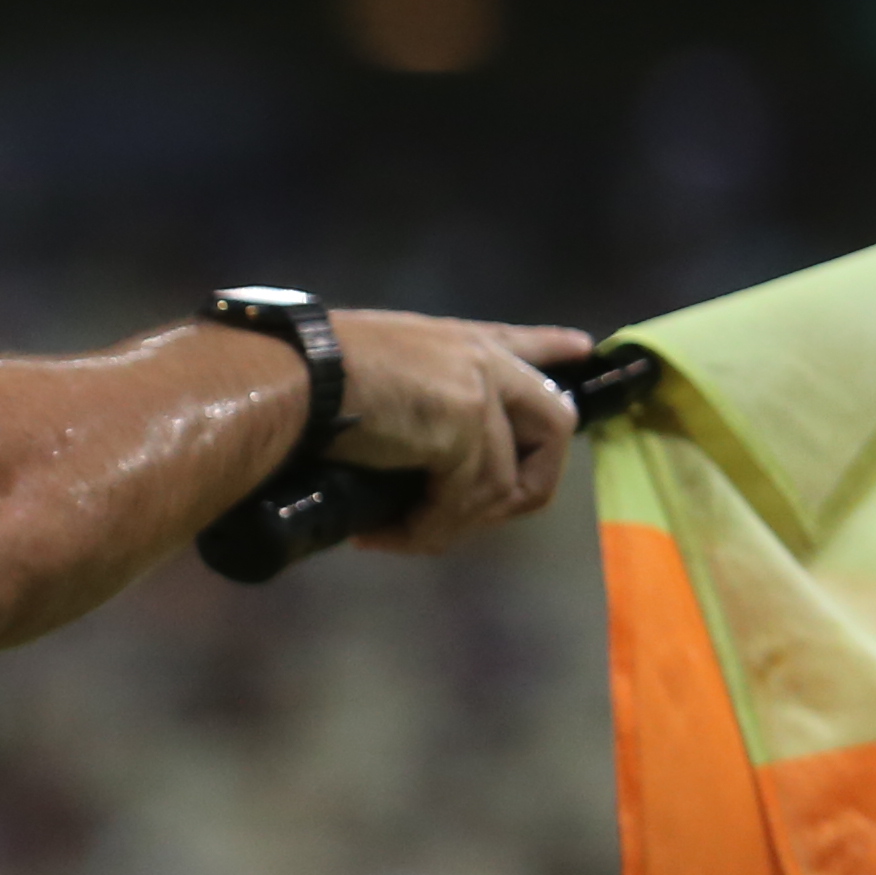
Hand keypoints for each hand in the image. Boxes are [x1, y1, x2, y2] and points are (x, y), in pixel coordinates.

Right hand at [325, 313, 592, 551]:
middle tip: (466, 518)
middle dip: (524, 484)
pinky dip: (422, 531)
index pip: (520, 341)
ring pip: (503, 483)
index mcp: (457, 340)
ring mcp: (480, 392)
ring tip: (396, 534)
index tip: (582, 350)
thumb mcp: (373, 365)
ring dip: (450, 523)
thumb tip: (418, 448)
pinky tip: (380, 535)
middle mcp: (481, 360)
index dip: (553, 349)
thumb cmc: (306, 371)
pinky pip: (463, 503)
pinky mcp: (467, 427)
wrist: (292, 377)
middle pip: (553, 426)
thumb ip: (414, 390)